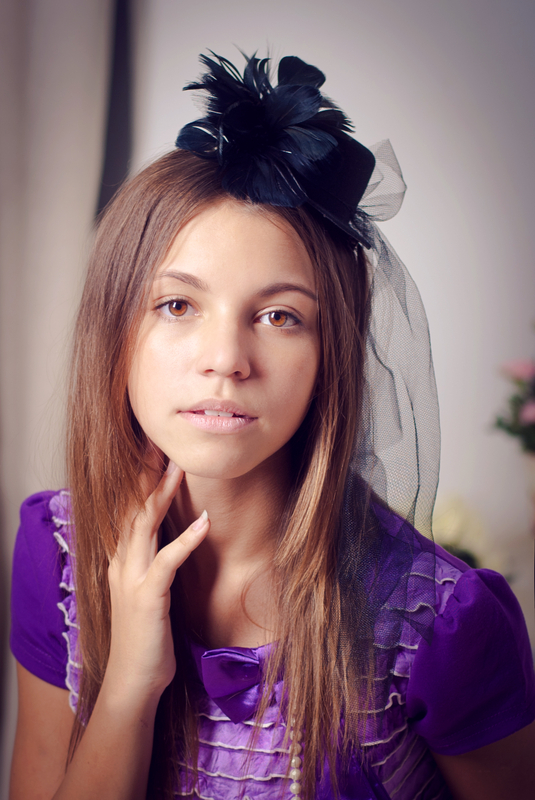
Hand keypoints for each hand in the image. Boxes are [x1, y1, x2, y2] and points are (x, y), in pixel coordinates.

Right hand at [106, 459, 208, 702]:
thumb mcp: (146, 593)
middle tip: (158, 442)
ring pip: (143, 527)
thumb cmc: (146, 637)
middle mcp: (121, 564)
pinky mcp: (147, 597)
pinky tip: (203, 522)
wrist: (132, 681)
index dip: (138, 480)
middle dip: (144, 474)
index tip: (151, 451)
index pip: (127, 511)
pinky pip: (166, 561)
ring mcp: (131, 580)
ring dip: (161, 495)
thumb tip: (171, 541)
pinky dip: (185, 540)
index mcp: (121, 561)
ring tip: (178, 467)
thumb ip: (153, 564)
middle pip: (131, 509)